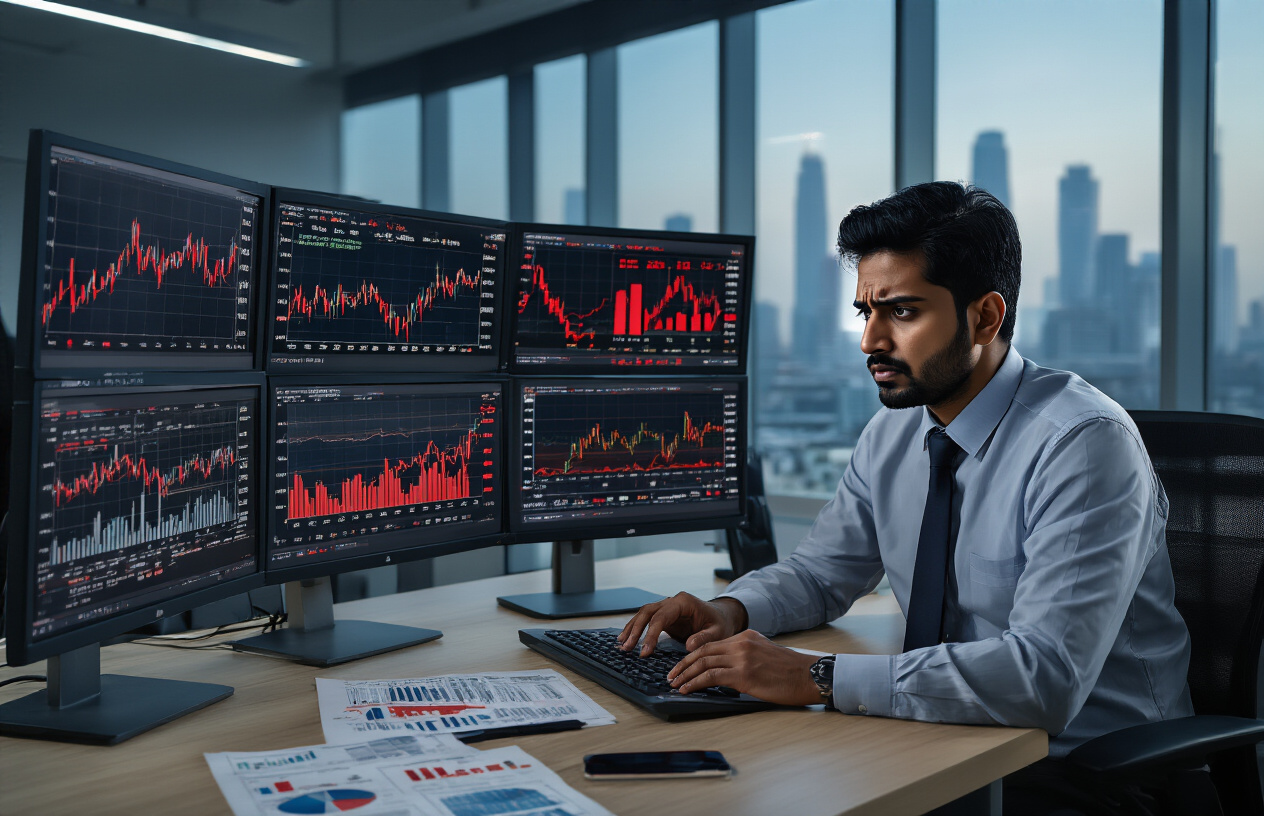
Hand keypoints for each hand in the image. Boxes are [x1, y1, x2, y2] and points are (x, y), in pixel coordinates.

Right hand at [617, 592, 747, 655]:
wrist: (721, 616)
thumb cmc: (720, 623)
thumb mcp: (718, 632)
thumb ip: (705, 638)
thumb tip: (689, 646)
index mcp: (684, 602)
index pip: (662, 617)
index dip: (651, 634)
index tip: (645, 651)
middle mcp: (672, 601)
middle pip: (648, 612)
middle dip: (636, 629)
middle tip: (627, 647)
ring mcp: (667, 607)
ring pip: (644, 614)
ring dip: (632, 628)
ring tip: (622, 645)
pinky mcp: (664, 616)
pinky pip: (647, 620)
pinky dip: (636, 629)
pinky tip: (627, 639)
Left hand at [666, 630, 822, 706]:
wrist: (810, 675)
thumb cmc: (790, 671)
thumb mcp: (765, 654)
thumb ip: (745, 655)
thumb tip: (727, 669)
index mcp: (745, 636)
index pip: (711, 644)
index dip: (692, 656)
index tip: (682, 666)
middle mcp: (741, 643)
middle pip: (702, 651)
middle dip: (683, 664)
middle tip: (671, 675)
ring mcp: (742, 658)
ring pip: (703, 663)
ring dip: (685, 675)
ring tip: (674, 684)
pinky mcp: (743, 675)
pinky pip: (711, 677)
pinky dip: (694, 683)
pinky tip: (686, 689)